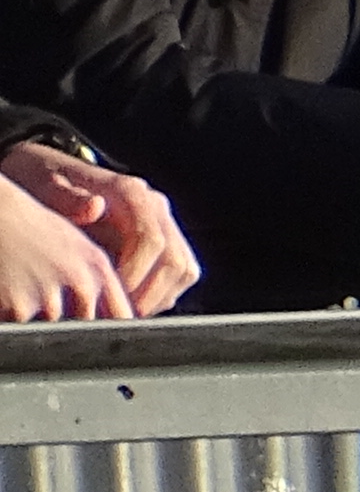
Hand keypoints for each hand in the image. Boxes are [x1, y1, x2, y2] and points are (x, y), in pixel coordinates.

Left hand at [0, 143, 195, 313]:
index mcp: (129, 192)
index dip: (135, 275)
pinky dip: (158, 296)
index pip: (151, 240)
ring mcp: (164, 226)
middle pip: (176, 261)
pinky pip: (178, 277)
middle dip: (149, 294)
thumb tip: (94, 206)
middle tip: (118, 313)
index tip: (112, 296)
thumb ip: (67, 197)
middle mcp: (154, 208)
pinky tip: (128, 302)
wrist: (51, 179)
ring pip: (183, 271)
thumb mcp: (44, 184)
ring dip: (158, 298)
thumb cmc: (45, 184)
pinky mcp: (167, 244)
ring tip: (123, 310)